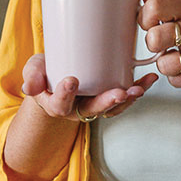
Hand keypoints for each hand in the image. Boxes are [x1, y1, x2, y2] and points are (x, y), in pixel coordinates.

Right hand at [21, 53, 157, 120]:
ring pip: (113, 107)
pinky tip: (150, 79)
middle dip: (107, 102)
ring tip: (138, 89)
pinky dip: (139, 89)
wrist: (56, 74)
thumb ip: (32, 75)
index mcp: (57, 104)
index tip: (71, 80)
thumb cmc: (45, 72)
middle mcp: (78, 108)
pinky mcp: (109, 94)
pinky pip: (125, 97)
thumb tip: (30, 85)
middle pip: (93, 110)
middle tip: (118, 92)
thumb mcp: (34, 70)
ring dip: (127, 100)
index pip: (61, 104)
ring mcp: (96, 103)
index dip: (66, 94)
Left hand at [138, 0, 180, 88]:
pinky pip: (175, 80)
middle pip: (155, 38)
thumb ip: (167, 2)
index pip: (156, 6)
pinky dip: (176, 77)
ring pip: (163, 64)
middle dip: (152, 43)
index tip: (149, 23)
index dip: (144, 17)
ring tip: (177, 58)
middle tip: (161, 44)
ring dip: (165, 64)